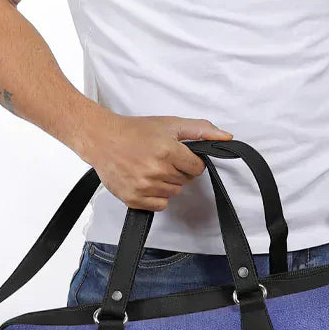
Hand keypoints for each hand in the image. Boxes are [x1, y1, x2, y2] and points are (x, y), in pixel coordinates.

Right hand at [79, 111, 233, 210]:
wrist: (102, 139)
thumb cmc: (135, 131)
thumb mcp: (170, 124)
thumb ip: (200, 130)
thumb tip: (226, 137)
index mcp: (167, 151)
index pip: (197, 168)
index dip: (191, 161)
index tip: (179, 155)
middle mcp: (156, 170)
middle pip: (184, 181)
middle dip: (177, 170)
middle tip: (161, 159)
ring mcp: (143, 186)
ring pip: (173, 193)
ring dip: (167, 183)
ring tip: (151, 168)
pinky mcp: (133, 198)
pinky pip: (159, 205)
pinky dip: (156, 196)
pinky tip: (146, 181)